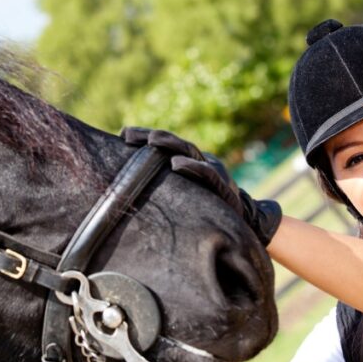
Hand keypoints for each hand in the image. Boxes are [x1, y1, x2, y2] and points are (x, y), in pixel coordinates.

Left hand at [121, 127, 281, 244]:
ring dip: (170, 144)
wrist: (240, 228)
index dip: (145, 137)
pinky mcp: (224, 188)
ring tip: (152, 140)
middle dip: (151, 137)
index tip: (122, 133)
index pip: (165, 144)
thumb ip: (162, 186)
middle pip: (174, 143)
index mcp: (190, 162)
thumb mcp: (181, 198)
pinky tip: (175, 164)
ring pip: (190, 152)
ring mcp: (213, 172)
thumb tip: (127, 185)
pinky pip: (208, 174)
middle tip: (129, 134)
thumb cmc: (205, 212)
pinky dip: (192, 167)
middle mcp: (201, 162)